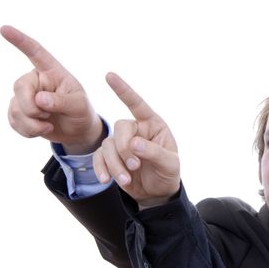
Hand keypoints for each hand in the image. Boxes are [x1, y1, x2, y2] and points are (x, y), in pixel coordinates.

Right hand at [2, 25, 103, 154]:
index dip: (20, 41)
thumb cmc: (81, 112)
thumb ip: (62, 101)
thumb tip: (40, 100)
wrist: (77, 131)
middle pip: (20, 87)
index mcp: (52, 71)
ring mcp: (26, 96)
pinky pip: (13, 120)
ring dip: (32, 123)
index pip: (35, 52)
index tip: (4, 29)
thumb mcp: (79, 106)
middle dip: (32, 107)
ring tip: (49, 124)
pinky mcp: (20, 111)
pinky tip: (41, 129)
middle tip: (47, 116)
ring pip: (15, 107)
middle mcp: (36, 80)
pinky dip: (27, 130)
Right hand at [94, 72, 179, 208]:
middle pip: (120, 127)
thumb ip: (154, 152)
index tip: (109, 76)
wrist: (157, 191)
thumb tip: (133, 143)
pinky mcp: (111, 157)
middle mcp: (136, 130)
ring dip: (115, 164)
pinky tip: (106, 180)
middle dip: (124, 148)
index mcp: (153, 124)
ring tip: (126, 179)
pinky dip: (101, 168)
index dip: (123, 90)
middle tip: (135, 167)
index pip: (137, 104)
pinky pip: (99, 157)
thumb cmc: (168, 172)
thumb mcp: (169, 164)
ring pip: (108, 145)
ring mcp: (121, 143)